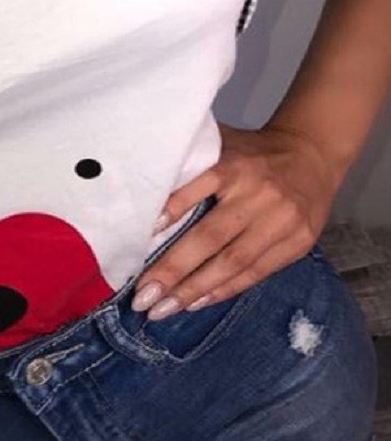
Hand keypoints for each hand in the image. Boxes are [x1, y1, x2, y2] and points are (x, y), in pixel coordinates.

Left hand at [131, 121, 345, 320]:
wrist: (313, 154)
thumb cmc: (251, 152)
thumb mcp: (221, 143)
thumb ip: (189, 161)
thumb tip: (140, 186)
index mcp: (234, 164)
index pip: (198, 185)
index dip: (172, 210)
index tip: (145, 234)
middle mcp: (257, 193)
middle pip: (211, 236)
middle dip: (174, 269)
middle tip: (142, 295)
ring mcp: (281, 221)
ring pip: (233, 262)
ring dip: (194, 289)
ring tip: (162, 309)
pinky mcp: (298, 242)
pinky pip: (255, 272)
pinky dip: (223, 289)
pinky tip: (196, 302)